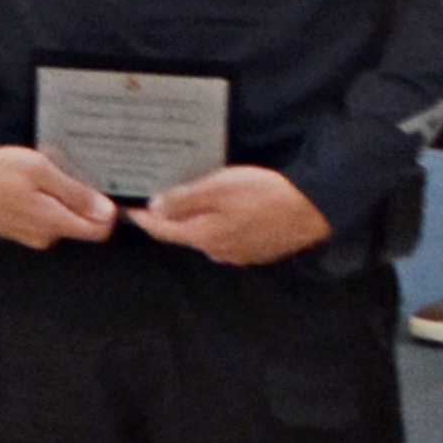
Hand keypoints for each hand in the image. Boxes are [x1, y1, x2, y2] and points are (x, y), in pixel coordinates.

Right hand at [0, 146, 118, 250]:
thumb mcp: (40, 170)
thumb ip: (76, 194)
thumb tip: (108, 213)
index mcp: (54, 223)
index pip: (100, 230)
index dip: (107, 209)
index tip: (101, 186)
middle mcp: (44, 236)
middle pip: (80, 223)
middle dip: (81, 200)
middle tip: (66, 171)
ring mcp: (27, 235)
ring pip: (59, 219)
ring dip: (59, 199)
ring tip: (44, 173)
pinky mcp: (13, 230)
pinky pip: (40, 219)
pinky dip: (41, 202)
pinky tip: (26, 183)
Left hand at [134, 163, 330, 266]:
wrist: (314, 209)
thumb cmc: (265, 194)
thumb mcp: (220, 188)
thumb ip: (184, 200)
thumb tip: (154, 209)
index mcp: (203, 236)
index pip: (163, 231)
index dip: (143, 219)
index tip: (128, 209)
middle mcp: (217, 251)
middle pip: (184, 234)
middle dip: (169, 218)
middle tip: (158, 197)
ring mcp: (239, 254)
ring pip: (206, 236)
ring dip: (196, 220)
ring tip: (190, 200)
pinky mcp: (258, 251)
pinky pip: (227, 237)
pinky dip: (219, 224)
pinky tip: (226, 210)